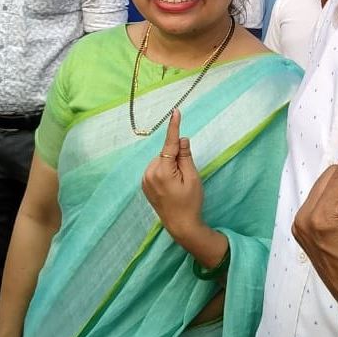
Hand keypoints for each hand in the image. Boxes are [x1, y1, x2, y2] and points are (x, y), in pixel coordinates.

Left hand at [141, 110, 203, 239]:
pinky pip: (156, 168)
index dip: (174, 127)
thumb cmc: (190, 202)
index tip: (175, 112)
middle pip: (166, 153)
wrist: (180, 224)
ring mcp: (145, 179)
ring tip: (179, 183)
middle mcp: (149, 173)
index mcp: (162, 171)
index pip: (169, 144)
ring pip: (161, 160)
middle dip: (176, 156)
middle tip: (186, 174)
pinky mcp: (144, 184)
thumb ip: (185, 156)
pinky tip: (171, 184)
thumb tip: (182, 139)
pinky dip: (164, 170)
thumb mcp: (193, 178)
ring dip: (170, 163)